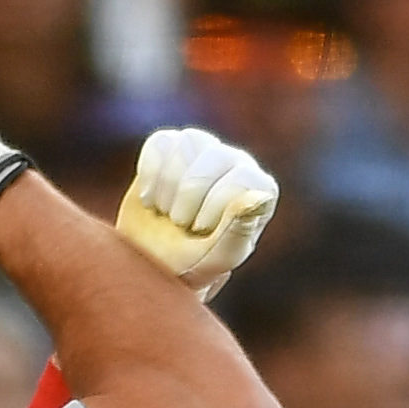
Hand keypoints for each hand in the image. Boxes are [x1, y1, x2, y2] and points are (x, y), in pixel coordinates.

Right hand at [117, 126, 276, 295]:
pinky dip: (149, 174)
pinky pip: (160, 144)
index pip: (243, 180)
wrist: (152, 261)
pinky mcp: (173, 144)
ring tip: (168, 212)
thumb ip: (238, 232)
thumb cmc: (192, 264)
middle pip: (214, 157)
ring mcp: (206, 149)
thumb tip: (259, 197)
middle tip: (181, 224)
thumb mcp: (216, 258)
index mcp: (258, 189)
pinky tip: (151, 198)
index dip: (214, 206)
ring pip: (188, 143)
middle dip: (188, 198)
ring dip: (167, 188)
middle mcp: (237, 162)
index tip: (200, 230)